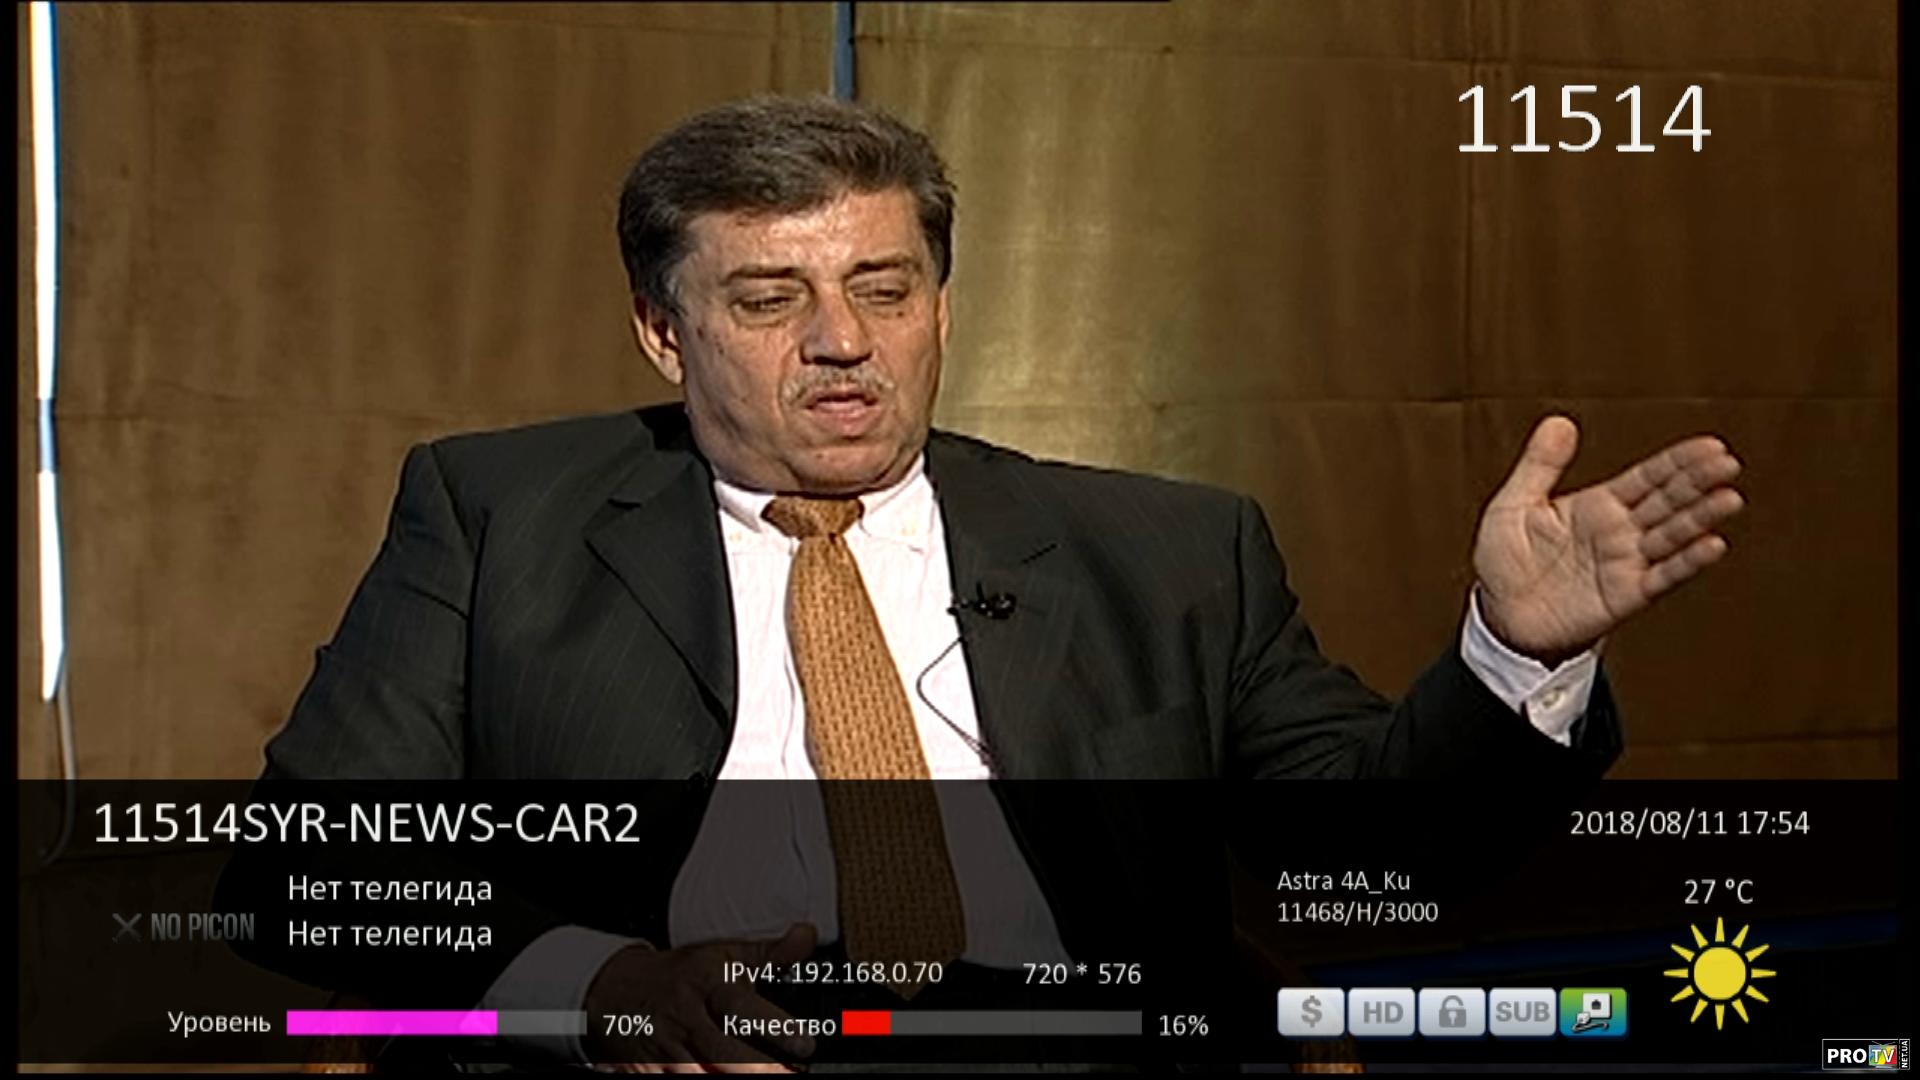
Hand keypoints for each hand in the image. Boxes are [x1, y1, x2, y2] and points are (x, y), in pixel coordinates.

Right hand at [584, 922, 817, 1073]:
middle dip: (758, 1068)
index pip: (742, 1005)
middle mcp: (685, 1015)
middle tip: (792, 1075)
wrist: (616, 989)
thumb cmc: (682, 973)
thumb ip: (770, 951)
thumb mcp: (724, 953)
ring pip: (699, 1074)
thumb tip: (807, 935)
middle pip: (723, 1051)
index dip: (775, 1026)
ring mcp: (665, 1045)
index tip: (806, 1044)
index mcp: (706, 981)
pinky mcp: (647, 1068)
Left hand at [1473, 416, 1743, 662]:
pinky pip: (1662, 576)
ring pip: (1671, 535)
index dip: (1678, 461)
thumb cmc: (1504, 563)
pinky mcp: (1625, 595)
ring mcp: (1625, 563)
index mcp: (1598, 505)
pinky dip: (1687, 562)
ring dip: (1701, 517)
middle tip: (1728, 463)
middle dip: (1699, 481)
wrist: (1501, 619)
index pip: (1647, 477)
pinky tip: (1712, 545)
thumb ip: (1539, 465)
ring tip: (1730, 498)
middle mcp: (1619, 531)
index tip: (1710, 445)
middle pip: (1668, 500)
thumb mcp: (1512, 506)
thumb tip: (1560, 422)